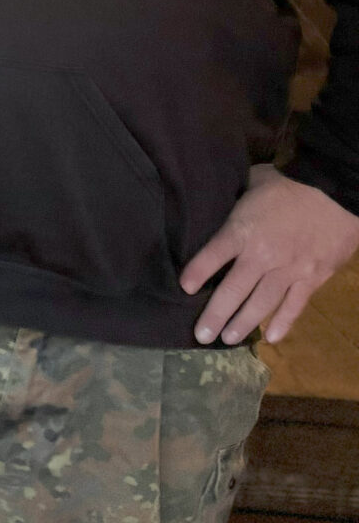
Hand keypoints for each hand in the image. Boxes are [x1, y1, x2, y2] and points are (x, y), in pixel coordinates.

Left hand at [180, 164, 358, 344]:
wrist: (338, 194)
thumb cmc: (291, 187)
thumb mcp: (254, 182)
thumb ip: (233, 193)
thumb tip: (213, 193)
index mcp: (243, 230)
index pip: (212, 255)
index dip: (197, 272)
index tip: (183, 288)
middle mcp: (262, 255)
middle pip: (233, 290)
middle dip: (215, 314)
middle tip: (201, 335)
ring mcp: (289, 270)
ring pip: (261, 303)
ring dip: (243, 323)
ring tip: (227, 339)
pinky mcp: (312, 278)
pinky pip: (295, 305)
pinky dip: (284, 323)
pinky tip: (272, 338)